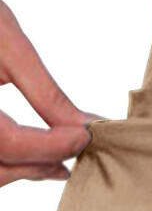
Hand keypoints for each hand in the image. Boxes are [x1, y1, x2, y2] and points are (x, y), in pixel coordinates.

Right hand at [0, 0, 104, 187]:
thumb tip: (86, 124)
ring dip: (26, 170)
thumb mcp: (6, 41)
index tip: (85, 135)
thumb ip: (44, 90)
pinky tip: (37, 160)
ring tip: (60, 159)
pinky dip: (10, 165)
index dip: (50, 146)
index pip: (8, 142)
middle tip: (78, 145)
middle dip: (41, 161)